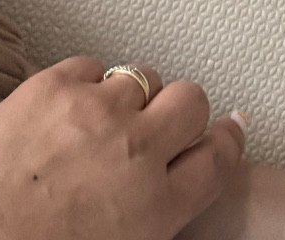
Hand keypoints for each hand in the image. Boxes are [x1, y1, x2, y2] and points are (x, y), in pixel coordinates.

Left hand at [0, 58, 245, 239]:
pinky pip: (89, 65)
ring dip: (127, 95)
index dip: (226, 140)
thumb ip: (149, 219)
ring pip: (139, 76)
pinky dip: (82, 82)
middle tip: (160, 119)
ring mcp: (95, 112)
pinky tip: (62, 108)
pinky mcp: (54, 84)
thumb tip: (160, 196)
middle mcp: (136, 153)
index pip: (216, 160)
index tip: (230, 128)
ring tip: (98, 119)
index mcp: (154, 208)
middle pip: (191, 101)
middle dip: (180, 109)